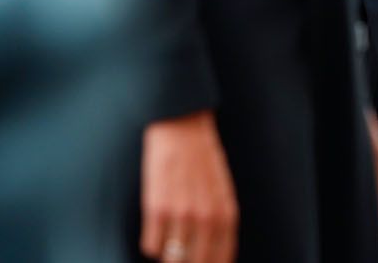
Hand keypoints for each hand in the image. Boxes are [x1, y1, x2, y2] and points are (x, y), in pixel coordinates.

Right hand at [141, 112, 236, 262]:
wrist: (182, 127)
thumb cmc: (203, 159)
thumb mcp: (223, 189)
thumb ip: (221, 222)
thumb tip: (218, 255)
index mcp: (226, 213)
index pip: (221, 259)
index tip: (199, 262)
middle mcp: (206, 217)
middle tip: (180, 255)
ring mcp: (181, 214)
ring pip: (172, 259)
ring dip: (168, 256)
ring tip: (167, 240)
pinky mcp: (156, 208)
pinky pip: (151, 247)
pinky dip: (152, 245)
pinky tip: (155, 230)